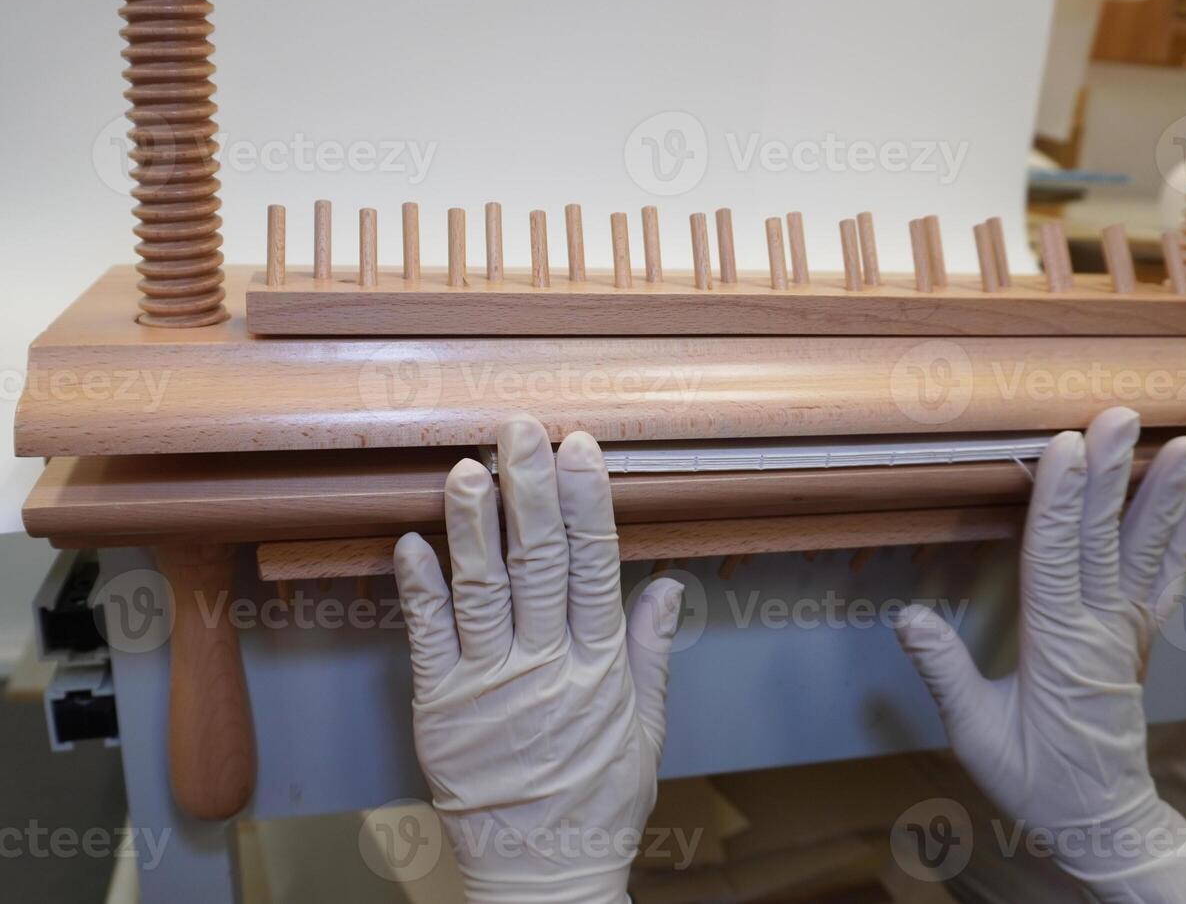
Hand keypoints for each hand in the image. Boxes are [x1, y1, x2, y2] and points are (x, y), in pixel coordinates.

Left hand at [393, 416, 683, 903]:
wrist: (542, 872)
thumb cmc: (598, 800)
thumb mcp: (646, 729)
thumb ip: (650, 652)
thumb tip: (669, 585)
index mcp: (599, 666)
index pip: (596, 567)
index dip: (587, 504)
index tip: (581, 450)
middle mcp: (545, 665)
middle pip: (539, 564)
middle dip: (531, 491)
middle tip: (521, 431)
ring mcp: (489, 684)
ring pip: (482, 590)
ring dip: (475, 526)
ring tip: (468, 468)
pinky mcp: (441, 707)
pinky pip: (428, 638)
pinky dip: (419, 589)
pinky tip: (411, 542)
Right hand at [896, 407, 1185, 902]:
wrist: (1102, 821)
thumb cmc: (1034, 779)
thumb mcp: (976, 736)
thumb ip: (945, 672)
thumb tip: (908, 617)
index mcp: (1060, 646)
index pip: (1056, 559)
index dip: (1060, 501)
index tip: (1064, 446)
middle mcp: (1103, 629)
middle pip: (1108, 540)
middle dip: (1114, 474)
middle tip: (1124, 416)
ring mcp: (1129, 631)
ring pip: (1147, 553)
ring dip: (1163, 496)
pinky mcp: (1139, 640)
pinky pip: (1164, 583)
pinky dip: (1183, 542)